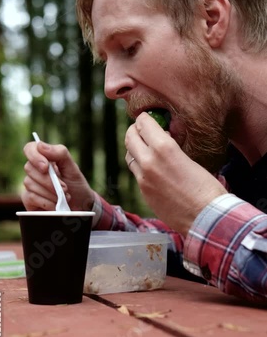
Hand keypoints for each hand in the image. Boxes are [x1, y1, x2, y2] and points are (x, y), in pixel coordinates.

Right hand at [22, 141, 94, 211]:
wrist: (80, 206)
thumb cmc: (76, 185)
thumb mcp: (73, 168)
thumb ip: (60, 153)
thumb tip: (40, 145)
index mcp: (44, 158)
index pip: (30, 148)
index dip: (35, 156)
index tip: (46, 167)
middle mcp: (34, 170)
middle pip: (29, 168)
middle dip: (48, 180)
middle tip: (65, 188)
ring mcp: (30, 184)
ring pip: (30, 184)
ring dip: (50, 193)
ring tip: (64, 197)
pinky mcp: (28, 199)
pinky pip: (31, 197)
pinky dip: (46, 202)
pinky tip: (55, 205)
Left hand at [125, 112, 226, 236]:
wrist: (206, 218)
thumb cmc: (206, 188)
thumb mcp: (190, 158)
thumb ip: (171, 147)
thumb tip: (163, 138)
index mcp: (164, 148)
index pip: (143, 123)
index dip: (145, 118)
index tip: (148, 119)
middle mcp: (149, 161)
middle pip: (130, 137)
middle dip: (135, 131)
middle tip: (143, 130)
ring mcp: (143, 179)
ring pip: (129, 156)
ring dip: (136, 149)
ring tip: (147, 149)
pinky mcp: (144, 193)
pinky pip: (136, 174)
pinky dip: (141, 167)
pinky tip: (153, 169)